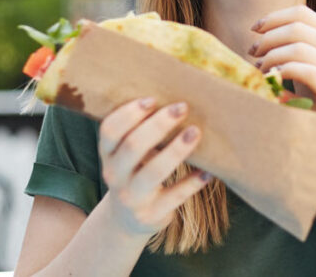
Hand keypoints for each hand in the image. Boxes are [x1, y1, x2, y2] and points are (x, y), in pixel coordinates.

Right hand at [97, 98, 209, 236]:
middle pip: (133, 146)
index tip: (152, 99)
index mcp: (107, 154)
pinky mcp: (151, 215)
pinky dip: (192, 183)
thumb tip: (174, 94)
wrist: (127, 221)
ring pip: (153, 172)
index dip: (129, 114)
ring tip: (196, 132)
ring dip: (176, 150)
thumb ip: (139, 131)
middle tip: (182, 107)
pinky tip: (209, 171)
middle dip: (158, 125)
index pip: (109, 130)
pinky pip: (174, 197)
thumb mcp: (126, 155)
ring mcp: (132, 197)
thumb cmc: (134, 172)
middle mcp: (114, 175)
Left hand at [250, 6, 315, 125]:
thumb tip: (258, 29)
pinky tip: (270, 78)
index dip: (273, 18)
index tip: (254, 29)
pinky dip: (282, 71)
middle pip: (297, 27)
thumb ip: (293, 43)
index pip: (301, 13)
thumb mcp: (307, 63)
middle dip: (268, 38)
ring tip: (259, 69)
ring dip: (271, 56)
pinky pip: (305, 70)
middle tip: (252, 52)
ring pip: (299, 47)